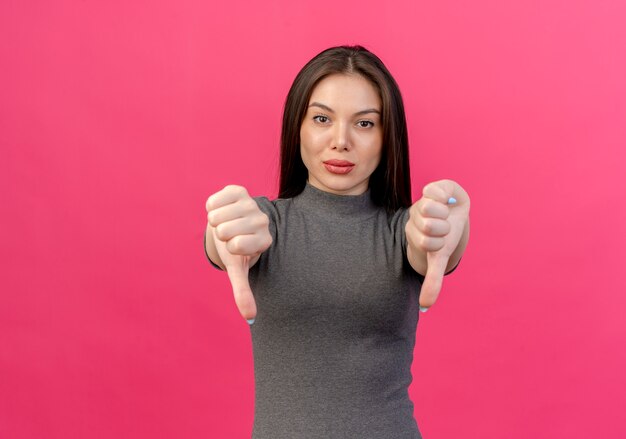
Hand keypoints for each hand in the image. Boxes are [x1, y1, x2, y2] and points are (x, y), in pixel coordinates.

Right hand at [205, 185, 271, 322]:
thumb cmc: (235, 247)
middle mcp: (262, 220)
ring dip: (215, 221)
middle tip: (229, 234)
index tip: (236, 247)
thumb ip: (244, 292)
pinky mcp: (238, 190)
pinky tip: (222, 209)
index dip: (229, 247)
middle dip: (220, 234)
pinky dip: (212, 207)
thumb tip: (251, 318)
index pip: (238, 246)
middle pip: (224, 230)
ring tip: (225, 222)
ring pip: (216, 216)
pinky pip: (213, 201)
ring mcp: (251, 203)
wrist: (234, 222)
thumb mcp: (238, 269)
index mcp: (264, 241)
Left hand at [406, 180, 469, 309]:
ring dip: (443, 214)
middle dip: (442, 229)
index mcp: (415, 234)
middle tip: (443, 226)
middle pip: (426, 225)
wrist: (454, 213)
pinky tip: (445, 199)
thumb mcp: (439, 258)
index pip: (425, 243)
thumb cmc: (445, 237)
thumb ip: (432, 280)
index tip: (440, 242)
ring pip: (427, 208)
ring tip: (444, 214)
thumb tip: (424, 306)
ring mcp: (421, 202)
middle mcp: (415, 218)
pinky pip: (433, 189)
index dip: (438, 245)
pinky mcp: (432, 187)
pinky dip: (443, 195)